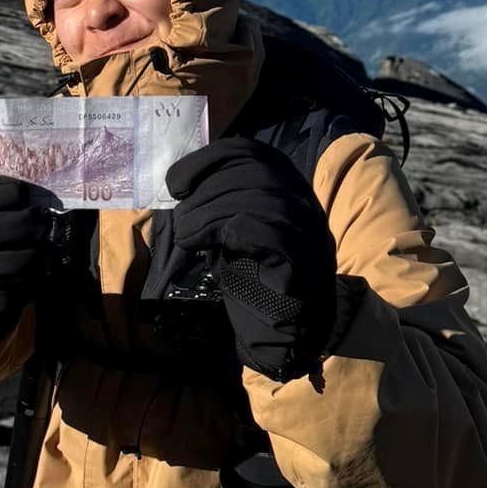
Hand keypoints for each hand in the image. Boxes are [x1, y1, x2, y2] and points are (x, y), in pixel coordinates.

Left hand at [166, 137, 339, 381]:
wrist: (281, 335)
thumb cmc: (253, 283)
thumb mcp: (230, 233)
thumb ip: (219, 205)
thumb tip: (181, 185)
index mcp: (289, 190)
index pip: (251, 152)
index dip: (208, 160)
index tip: (176, 183)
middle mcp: (305, 204)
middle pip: (252, 171)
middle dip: (205, 192)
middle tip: (181, 221)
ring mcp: (310, 230)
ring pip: (257, 197)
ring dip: (208, 213)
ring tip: (186, 236)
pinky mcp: (304, 260)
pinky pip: (264, 229)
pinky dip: (225, 231)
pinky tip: (203, 245)